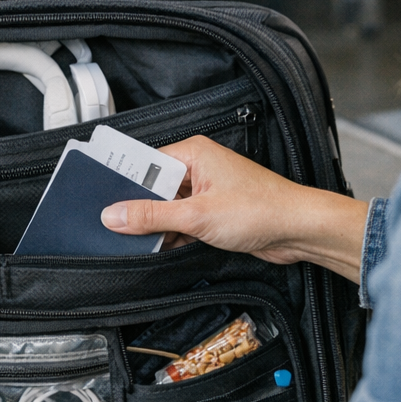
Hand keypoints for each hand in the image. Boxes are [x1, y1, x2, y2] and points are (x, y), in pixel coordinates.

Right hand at [101, 136, 369, 282]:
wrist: (299, 230)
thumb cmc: (261, 210)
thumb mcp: (196, 216)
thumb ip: (152, 216)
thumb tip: (114, 215)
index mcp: (193, 153)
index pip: (145, 165)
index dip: (123, 184)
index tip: (101, 201)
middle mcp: (199, 167)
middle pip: (154, 188)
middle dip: (139, 209)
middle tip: (116, 227)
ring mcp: (207, 190)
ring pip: (167, 207)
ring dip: (157, 226)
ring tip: (139, 241)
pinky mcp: (214, 211)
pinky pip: (182, 221)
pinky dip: (172, 235)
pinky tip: (161, 247)